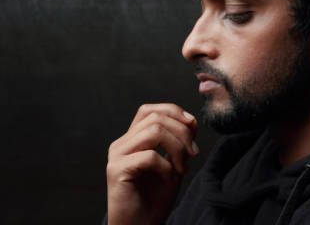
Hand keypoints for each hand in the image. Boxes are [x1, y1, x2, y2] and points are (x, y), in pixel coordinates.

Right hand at [106, 103, 198, 224]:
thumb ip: (180, 142)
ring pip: (154, 131)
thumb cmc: (154, 199)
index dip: (173, 112)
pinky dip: (166, 166)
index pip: (150, 110)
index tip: (192, 128)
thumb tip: (191, 119)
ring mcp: (117, 155)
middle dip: (182, 132)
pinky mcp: (117, 170)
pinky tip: (168, 178)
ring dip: (176, 148)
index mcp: (132, 139)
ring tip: (182, 168)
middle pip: (155, 118)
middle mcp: (121, 144)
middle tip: (192, 155)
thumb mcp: (174, 164)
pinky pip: (149, 156)